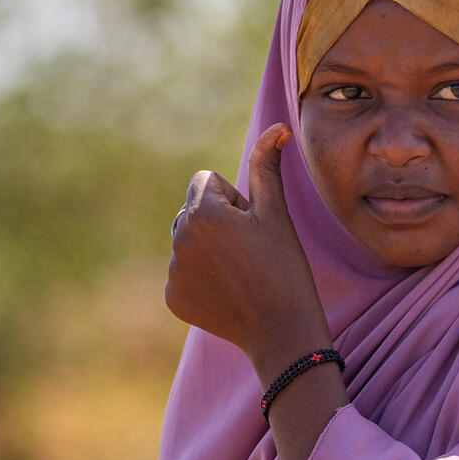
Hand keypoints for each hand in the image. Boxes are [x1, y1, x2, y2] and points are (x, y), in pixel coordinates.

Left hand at [166, 125, 330, 376]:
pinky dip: (203, 280)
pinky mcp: (173, 297)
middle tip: (250, 252)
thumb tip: (276, 128)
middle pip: (193, 211)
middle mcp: (179, 237)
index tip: (253, 226)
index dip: (235, 200)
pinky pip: (184, 274)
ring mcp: (173, 270)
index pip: (206, 181)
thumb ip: (267, 167)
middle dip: (217, 222)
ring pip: (188, 242)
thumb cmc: (285, 268)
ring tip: (241, 274)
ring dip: (209, 251)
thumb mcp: (276, 216)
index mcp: (202, 212)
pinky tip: (229, 294)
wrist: (281, 331)